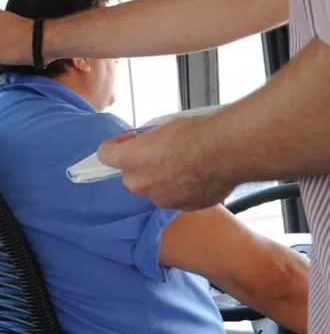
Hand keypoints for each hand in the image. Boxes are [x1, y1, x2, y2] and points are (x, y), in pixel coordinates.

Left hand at [97, 116, 237, 210]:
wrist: (228, 151)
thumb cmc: (196, 133)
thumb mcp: (161, 126)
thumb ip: (145, 141)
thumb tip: (144, 143)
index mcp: (129, 159)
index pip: (105, 154)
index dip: (117, 145)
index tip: (129, 140)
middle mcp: (141, 183)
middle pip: (129, 176)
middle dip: (139, 166)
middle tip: (156, 152)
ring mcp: (162, 198)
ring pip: (153, 189)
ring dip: (160, 179)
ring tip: (181, 164)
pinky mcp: (183, 207)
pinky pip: (174, 197)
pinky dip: (180, 189)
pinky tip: (195, 175)